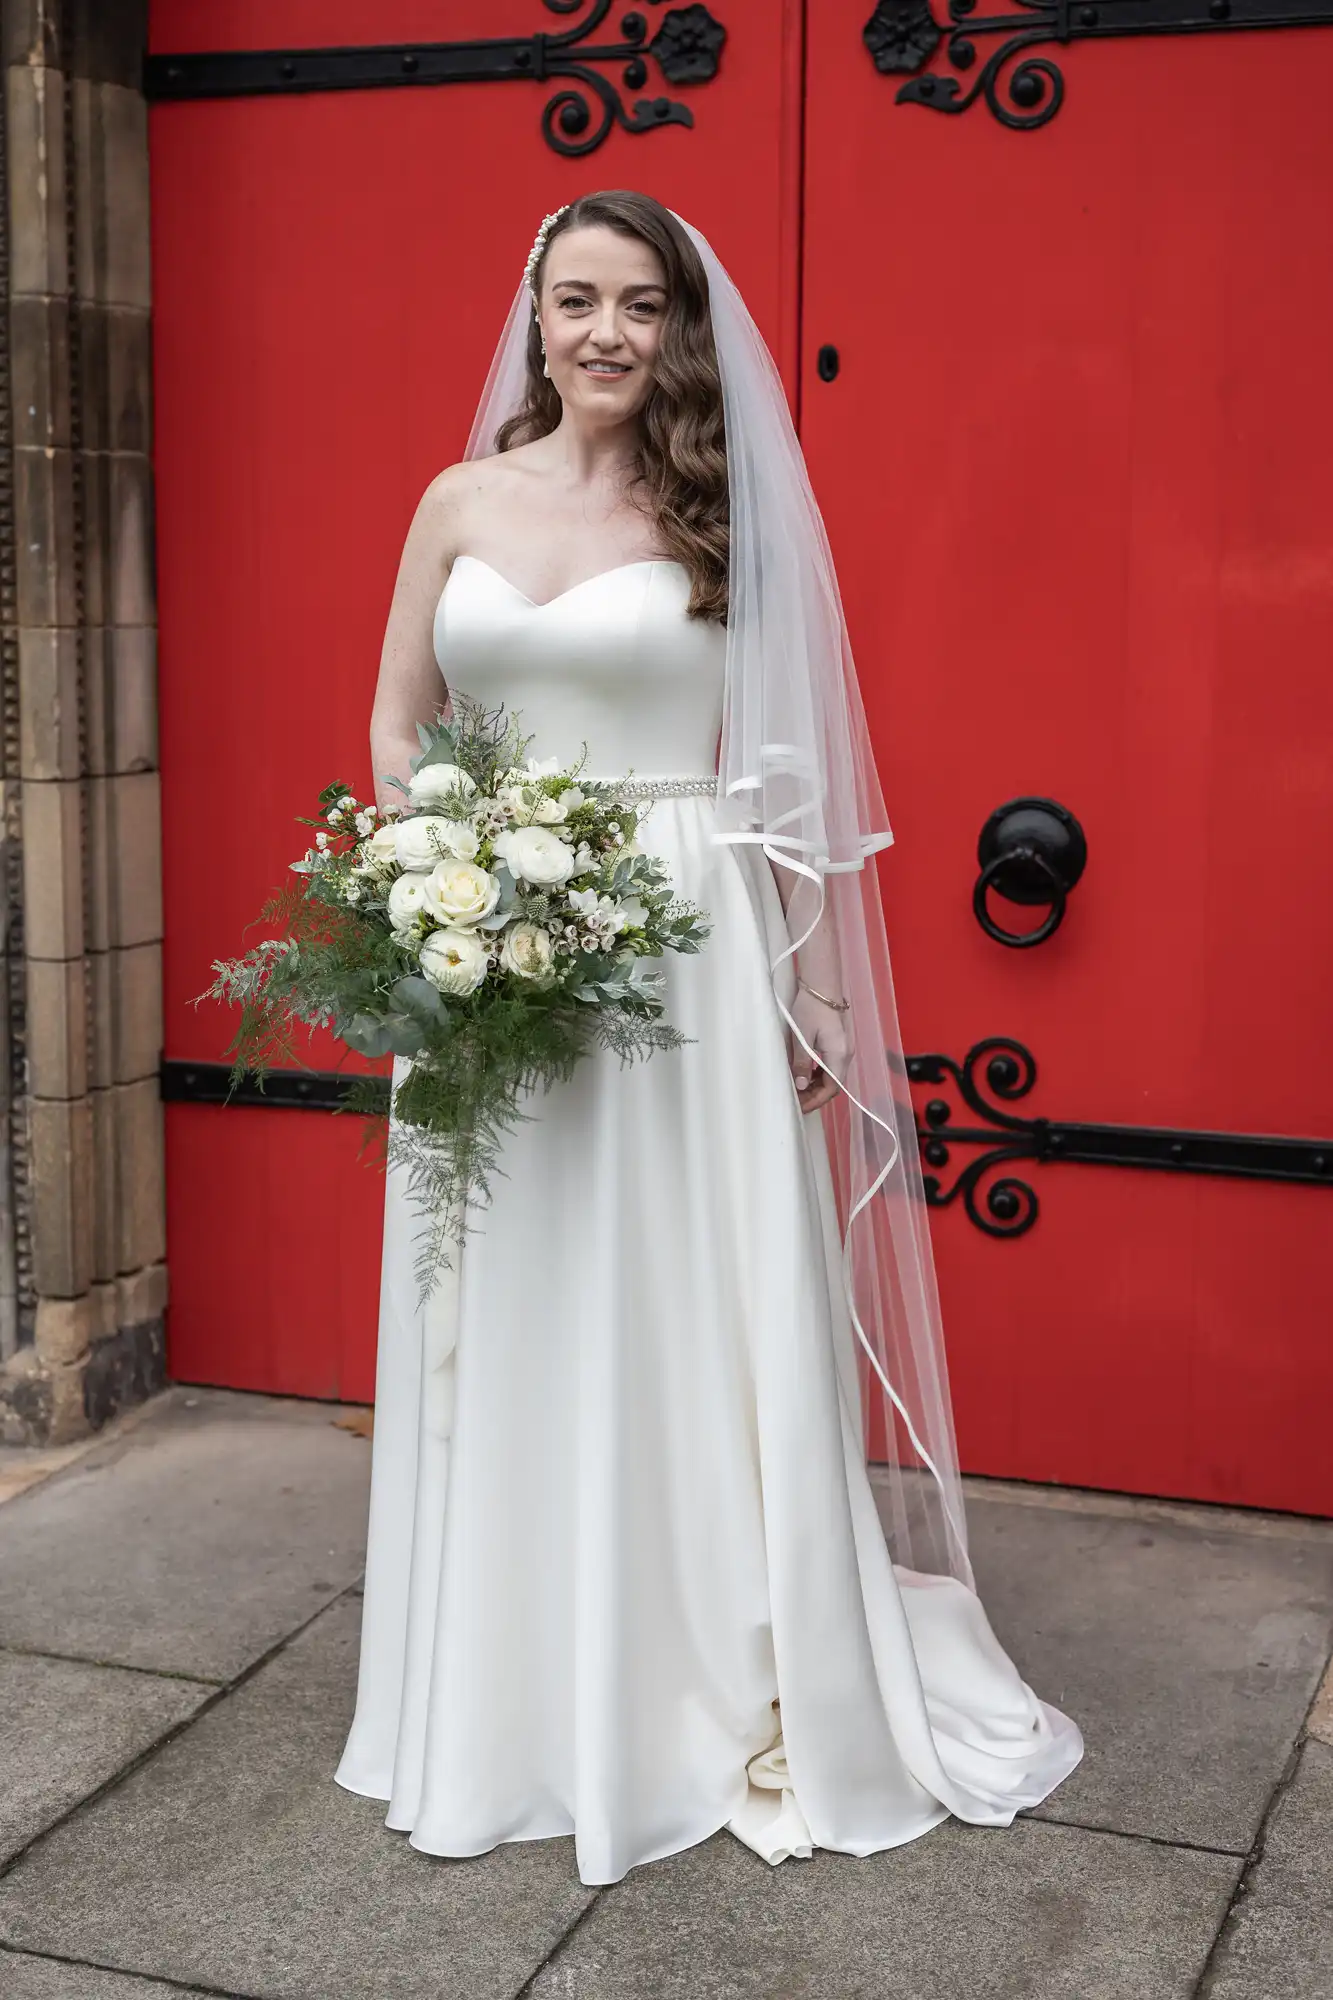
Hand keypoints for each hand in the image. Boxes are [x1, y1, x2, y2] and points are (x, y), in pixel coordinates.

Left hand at [788, 986, 849, 1113]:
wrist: (821, 983)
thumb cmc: (811, 1006)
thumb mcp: (802, 1036)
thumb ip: (802, 1063)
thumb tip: (801, 1086)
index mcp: (839, 1054)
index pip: (832, 1088)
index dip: (816, 1101)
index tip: (800, 1107)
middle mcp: (845, 1054)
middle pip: (833, 1084)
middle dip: (814, 1095)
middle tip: (795, 1100)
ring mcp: (843, 1048)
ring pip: (831, 1075)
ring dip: (815, 1085)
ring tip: (796, 1089)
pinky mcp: (838, 1042)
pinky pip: (830, 1065)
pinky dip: (818, 1073)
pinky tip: (804, 1073)